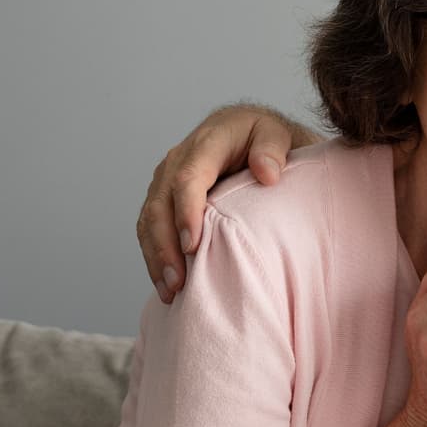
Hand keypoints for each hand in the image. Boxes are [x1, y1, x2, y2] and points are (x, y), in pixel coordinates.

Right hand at [138, 104, 321, 303]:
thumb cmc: (267, 139)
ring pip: (149, 219)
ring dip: (156, 257)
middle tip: (179, 282)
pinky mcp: (164, 197)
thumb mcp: (277, 135)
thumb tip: (268, 173)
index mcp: (207, 142)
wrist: (253, 135)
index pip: (188, 178)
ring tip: (171, 291)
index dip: (186, 212)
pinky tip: (166, 284)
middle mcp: (179, 159)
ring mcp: (166, 179)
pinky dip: (154, 256)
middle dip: (165, 245)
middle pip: (160, 203)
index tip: (192, 246)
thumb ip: (272, 149)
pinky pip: (149, 228)